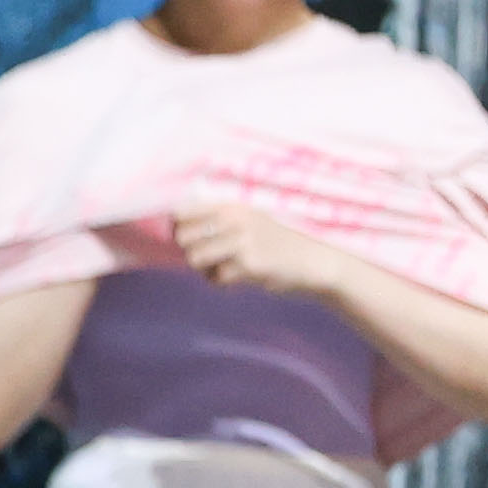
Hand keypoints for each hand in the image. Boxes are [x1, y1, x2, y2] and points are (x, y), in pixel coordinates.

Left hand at [169, 199, 352, 302]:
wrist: (315, 262)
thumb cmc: (276, 243)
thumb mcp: (250, 220)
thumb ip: (217, 221)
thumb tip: (172, 229)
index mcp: (233, 205)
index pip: (182, 211)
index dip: (178, 227)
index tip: (189, 237)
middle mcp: (236, 219)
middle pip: (181, 237)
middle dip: (190, 250)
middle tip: (211, 256)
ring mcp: (242, 240)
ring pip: (194, 258)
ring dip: (205, 268)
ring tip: (225, 266)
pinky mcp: (249, 263)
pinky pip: (216, 277)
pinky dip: (223, 282)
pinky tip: (241, 277)